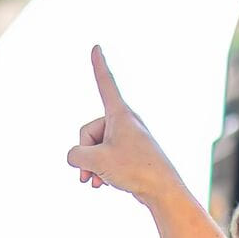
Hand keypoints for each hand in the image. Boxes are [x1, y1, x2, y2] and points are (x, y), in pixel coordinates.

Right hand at [69, 45, 184, 206]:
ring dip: (91, 165)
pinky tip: (102, 184)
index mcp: (120, 114)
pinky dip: (100, 169)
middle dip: (86, 153)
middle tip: (94, 171)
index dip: (98, 65)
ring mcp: (127, 138)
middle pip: (89, 131)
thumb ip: (75, 155)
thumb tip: (76, 158)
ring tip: (97, 181)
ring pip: (95, 146)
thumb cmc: (134, 171)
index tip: (96, 46)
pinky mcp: (129, 153)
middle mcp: (125, 122)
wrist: (163, 191)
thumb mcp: (95, 161)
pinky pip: (105, 156)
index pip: (105, 83)